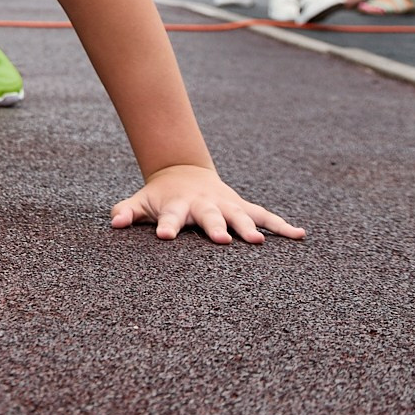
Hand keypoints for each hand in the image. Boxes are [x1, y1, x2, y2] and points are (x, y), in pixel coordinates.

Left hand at [109, 164, 305, 243]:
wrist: (184, 172)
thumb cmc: (160, 196)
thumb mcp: (141, 201)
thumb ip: (127, 211)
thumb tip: (114, 222)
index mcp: (178, 206)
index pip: (170, 217)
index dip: (166, 226)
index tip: (164, 237)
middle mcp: (205, 205)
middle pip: (211, 217)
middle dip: (216, 227)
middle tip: (222, 240)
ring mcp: (226, 205)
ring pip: (241, 216)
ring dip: (250, 227)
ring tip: (260, 242)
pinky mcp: (242, 207)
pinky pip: (265, 216)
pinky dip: (283, 226)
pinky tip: (300, 235)